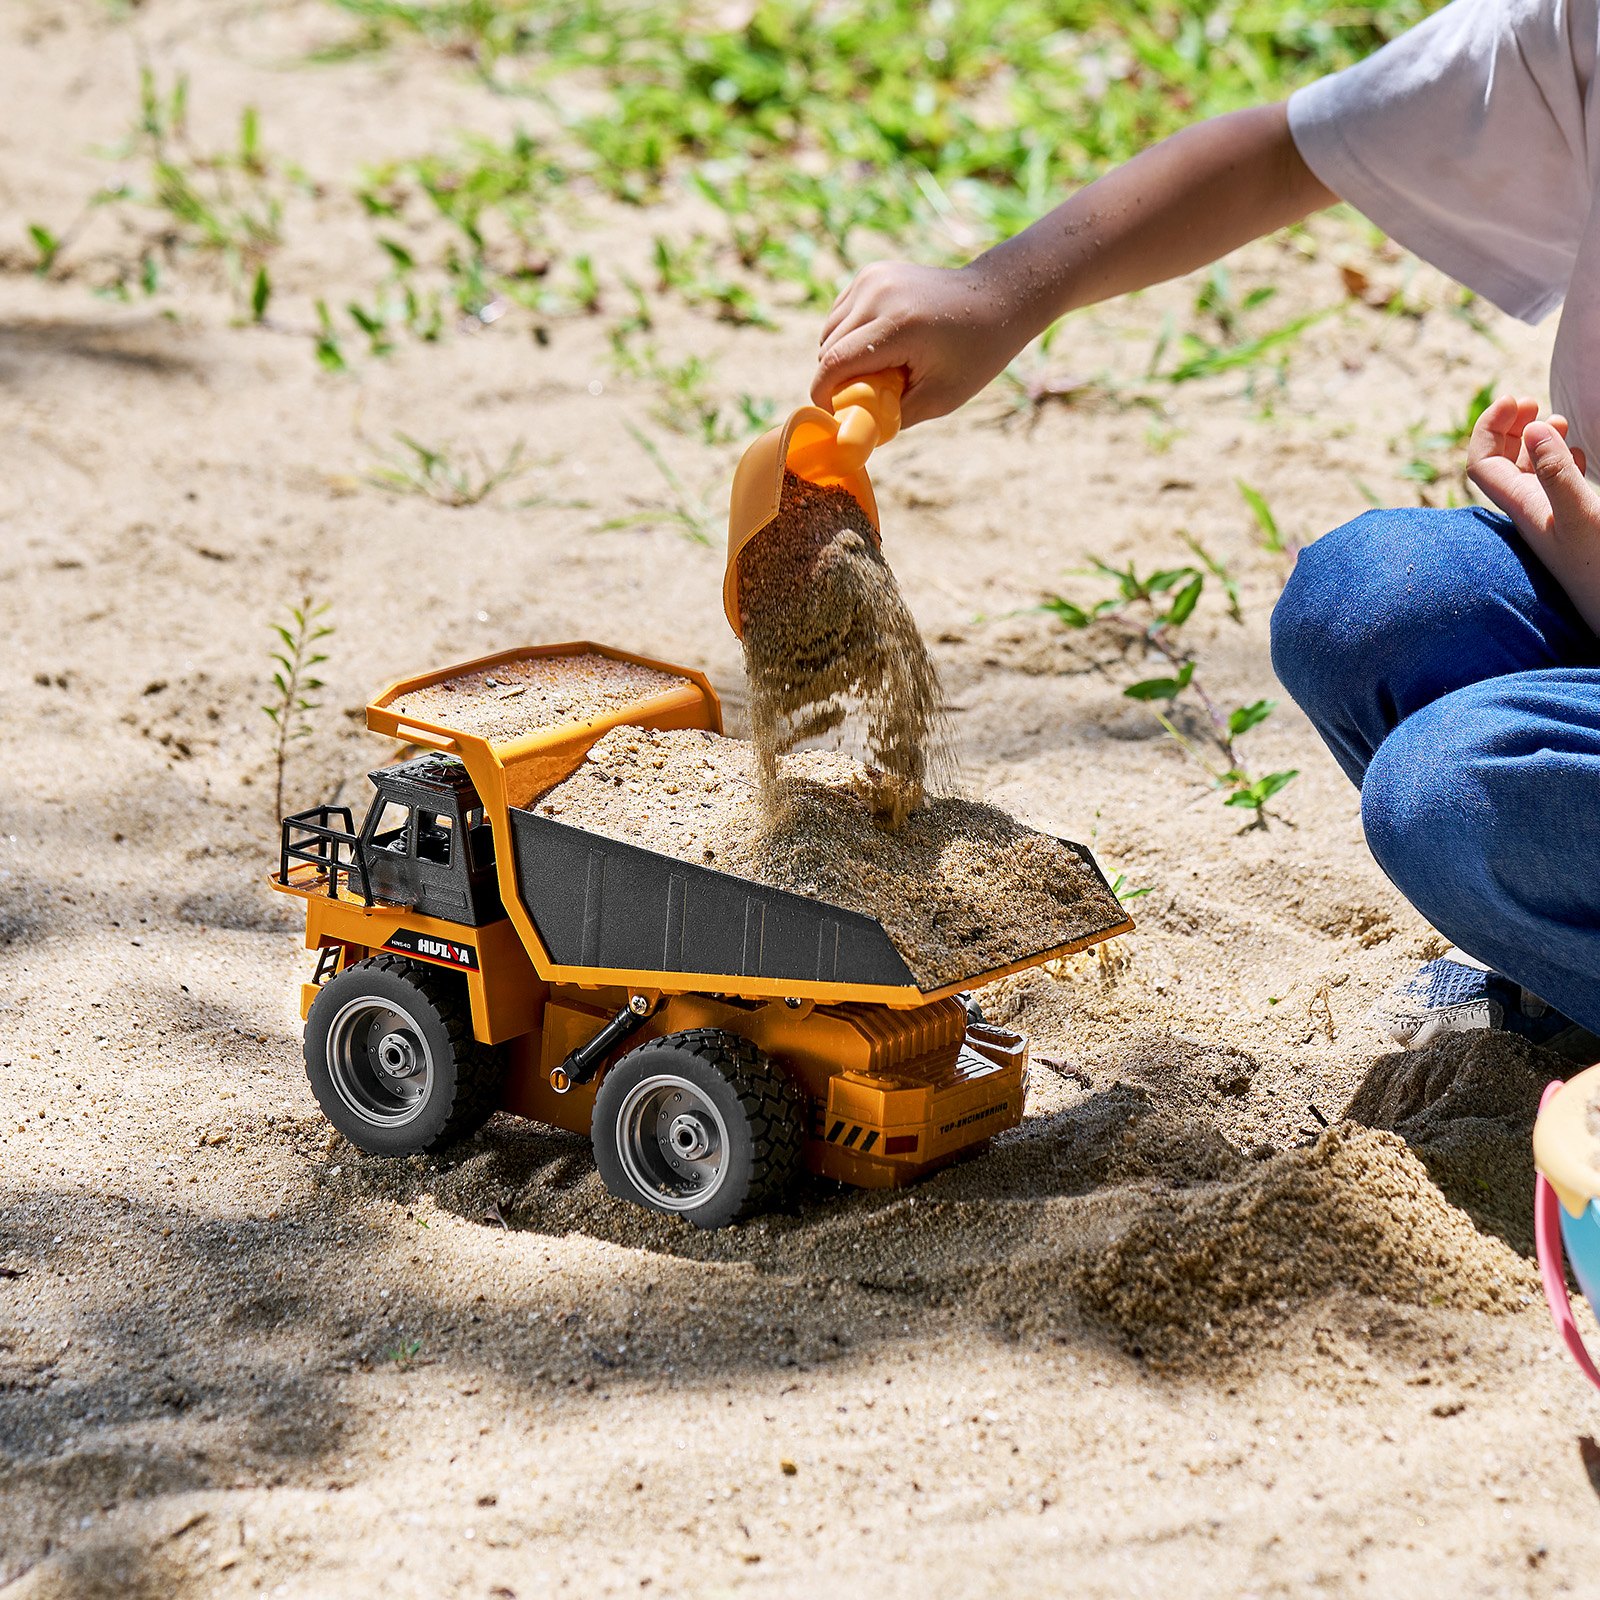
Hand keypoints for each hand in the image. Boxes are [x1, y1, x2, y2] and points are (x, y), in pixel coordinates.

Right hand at [811, 259, 1031, 427]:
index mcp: (898, 324)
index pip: (834, 363)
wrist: (997, 298)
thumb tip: (855, 435)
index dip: (824, 395)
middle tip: (868, 396)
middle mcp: (879, 293)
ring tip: (878, 369)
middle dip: (837, 379)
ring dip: (840, 357)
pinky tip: (877, 344)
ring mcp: (873, 277)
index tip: (833, 415)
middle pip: (828, 348)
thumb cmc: (975, 354)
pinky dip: (848, 335)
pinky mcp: (872, 272)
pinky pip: (840, 314)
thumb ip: (893, 418)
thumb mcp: (939, 398)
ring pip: (829, 331)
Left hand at [1468, 392, 1599, 631]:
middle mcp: (1529, 512)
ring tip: (1558, 421)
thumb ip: (1555, 472)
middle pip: (1501, 463)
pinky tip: (1578, 456)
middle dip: (1511, 428)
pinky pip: (1555, 487)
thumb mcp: (1580, 513)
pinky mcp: (1572, 525)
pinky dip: (1562, 462)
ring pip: (1530, 473)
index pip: (1482, 463)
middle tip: (1531, 402)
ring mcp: (1551, 518)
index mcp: (1521, 506)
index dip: (1489, 427)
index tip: (1516, 398)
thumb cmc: (1599, 564)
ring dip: (1537, 442)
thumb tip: (1532, 427)